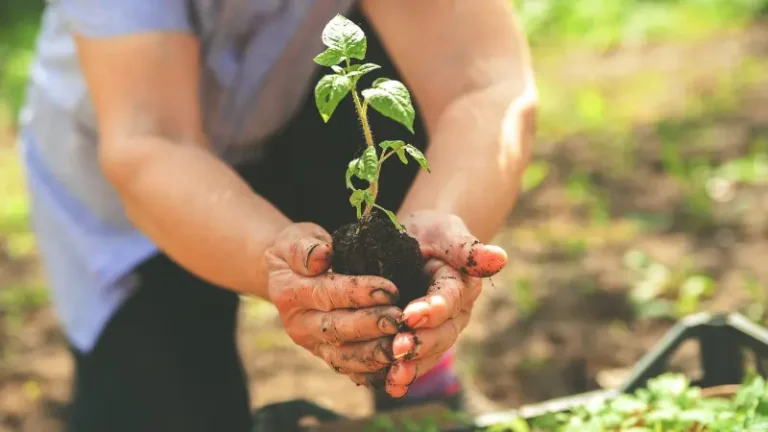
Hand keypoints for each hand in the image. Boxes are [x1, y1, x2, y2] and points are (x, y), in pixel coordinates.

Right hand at [265, 223, 402, 382]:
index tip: (390, 290)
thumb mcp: (297, 238)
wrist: (289, 276)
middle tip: (400, 320)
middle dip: (371, 326)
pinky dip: (373, 373)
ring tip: (401, 346)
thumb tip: (322, 255)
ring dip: (373, 354)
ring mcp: (312, 345)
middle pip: (337, 328)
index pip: (327, 293)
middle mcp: (298, 324)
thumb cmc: (301, 250)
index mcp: (289, 293)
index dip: (359, 293)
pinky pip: (351, 370)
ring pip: (343, 356)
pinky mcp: (327, 356)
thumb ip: (305, 247)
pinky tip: (396, 368)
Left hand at [373, 210, 507, 396]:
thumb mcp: (446, 232)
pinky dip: (400, 375)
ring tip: (394, 376)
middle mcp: (454, 314)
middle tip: (398, 348)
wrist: (419, 242)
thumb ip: (466, 248)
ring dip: (412, 367)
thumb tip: (498, 258)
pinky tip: (387, 386)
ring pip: (429, 354)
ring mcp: (439, 331)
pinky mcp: (420, 341)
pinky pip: (414, 362)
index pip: (449, 301)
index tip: (411, 316)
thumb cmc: (433, 233)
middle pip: (442, 334)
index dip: (432, 310)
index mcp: (461, 286)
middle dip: (420, 343)